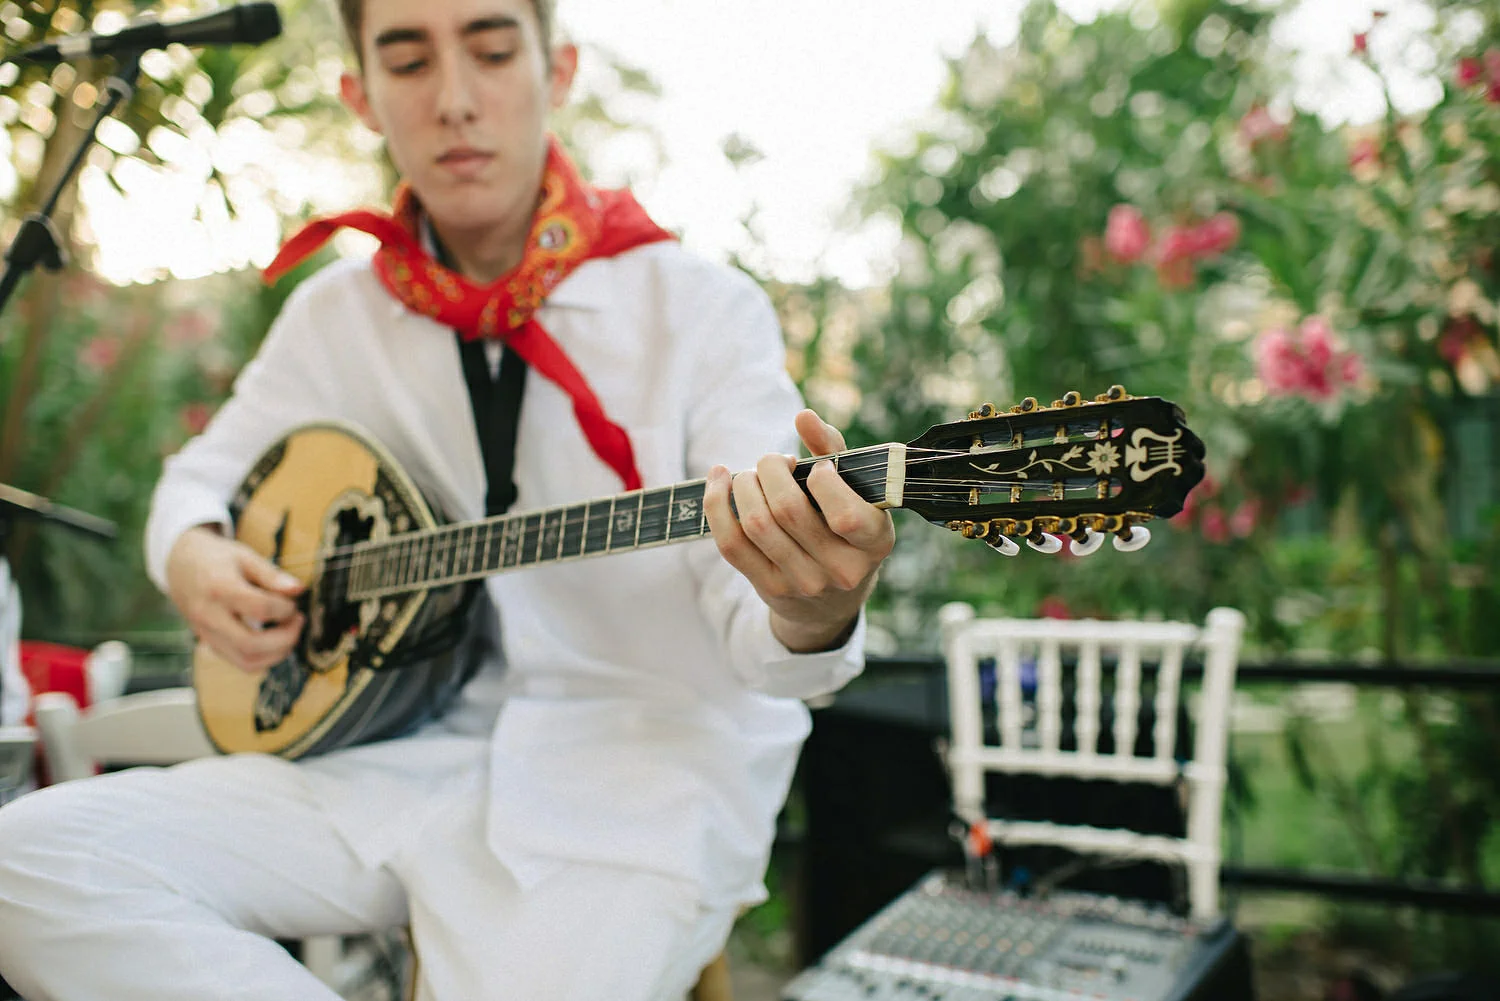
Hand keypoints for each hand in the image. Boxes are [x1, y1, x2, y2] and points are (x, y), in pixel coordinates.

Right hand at [165, 525, 305, 673]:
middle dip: (286, 638)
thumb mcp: (245, 556)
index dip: (285, 608)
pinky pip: (240, 662)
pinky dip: (265, 658)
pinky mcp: (210, 643)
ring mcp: (207, 634)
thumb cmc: (217, 558)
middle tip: (298, 620)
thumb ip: (272, 575)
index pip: (259, 609)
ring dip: (278, 653)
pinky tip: (277, 640)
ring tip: (291, 632)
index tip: (293, 601)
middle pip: (251, 644)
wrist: (179, 565)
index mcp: (219, 589)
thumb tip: (299, 590)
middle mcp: (209, 616)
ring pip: (246, 661)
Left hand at [704, 409, 894, 652]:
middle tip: (773, 461)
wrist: (830, 600)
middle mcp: (841, 569)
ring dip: (744, 484)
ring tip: (751, 474)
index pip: (845, 516)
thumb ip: (834, 450)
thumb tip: (803, 416)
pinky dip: (717, 504)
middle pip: (788, 510)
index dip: (823, 481)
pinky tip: (719, 480)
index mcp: (874, 542)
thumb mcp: (855, 492)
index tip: (817, 468)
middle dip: (771, 470)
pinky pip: (731, 543)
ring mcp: (803, 582)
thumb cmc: (844, 527)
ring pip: (757, 523)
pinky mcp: (768, 587)